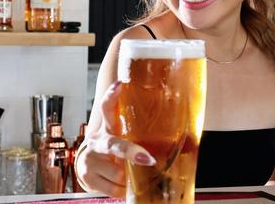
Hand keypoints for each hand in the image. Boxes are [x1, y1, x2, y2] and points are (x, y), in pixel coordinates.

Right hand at [75, 81, 155, 197]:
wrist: (86, 166)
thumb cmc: (113, 151)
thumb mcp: (123, 139)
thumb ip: (142, 137)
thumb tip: (187, 143)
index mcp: (108, 128)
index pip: (107, 108)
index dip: (112, 96)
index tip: (120, 85)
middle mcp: (97, 141)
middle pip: (115, 145)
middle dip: (132, 152)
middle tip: (148, 159)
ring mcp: (90, 159)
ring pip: (118, 173)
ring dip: (130, 179)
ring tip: (132, 177)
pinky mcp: (86, 177)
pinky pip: (113, 189)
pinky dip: (122, 190)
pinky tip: (124, 186)